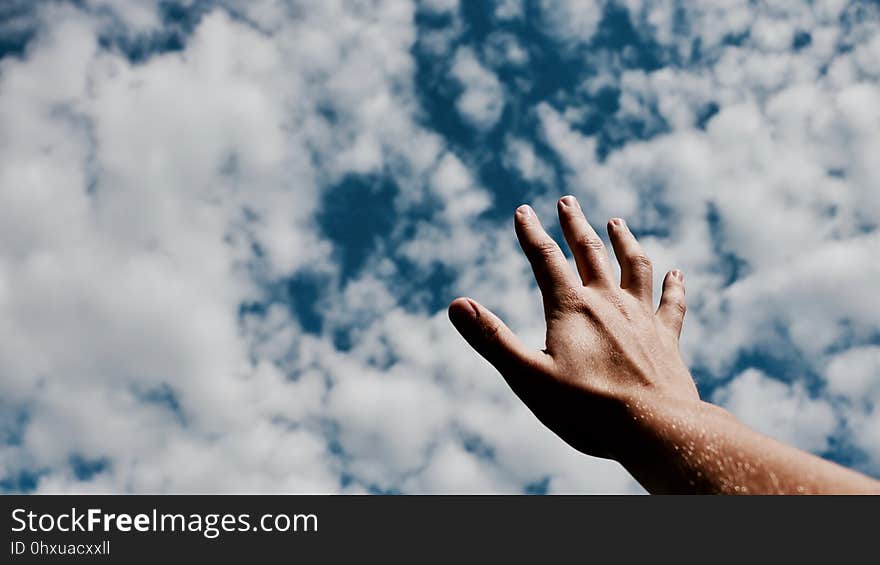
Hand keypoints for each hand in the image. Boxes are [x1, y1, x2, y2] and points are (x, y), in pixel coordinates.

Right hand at [449, 195, 698, 460]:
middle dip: (575, 225)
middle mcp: (608, 303)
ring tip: (616, 222)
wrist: (656, 429)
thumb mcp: (528, 376)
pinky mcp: (667, 338)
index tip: (523, 210)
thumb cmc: (588, 409)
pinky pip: (672, 303)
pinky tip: (676, 273)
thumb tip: (456, 305)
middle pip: (590, 252)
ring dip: (623, 242)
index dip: (531, 233)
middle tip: (567, 201)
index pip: (545, 259)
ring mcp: (642, 318)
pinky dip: (673, 286)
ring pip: (633, 267)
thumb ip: (492, 339)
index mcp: (571, 309)